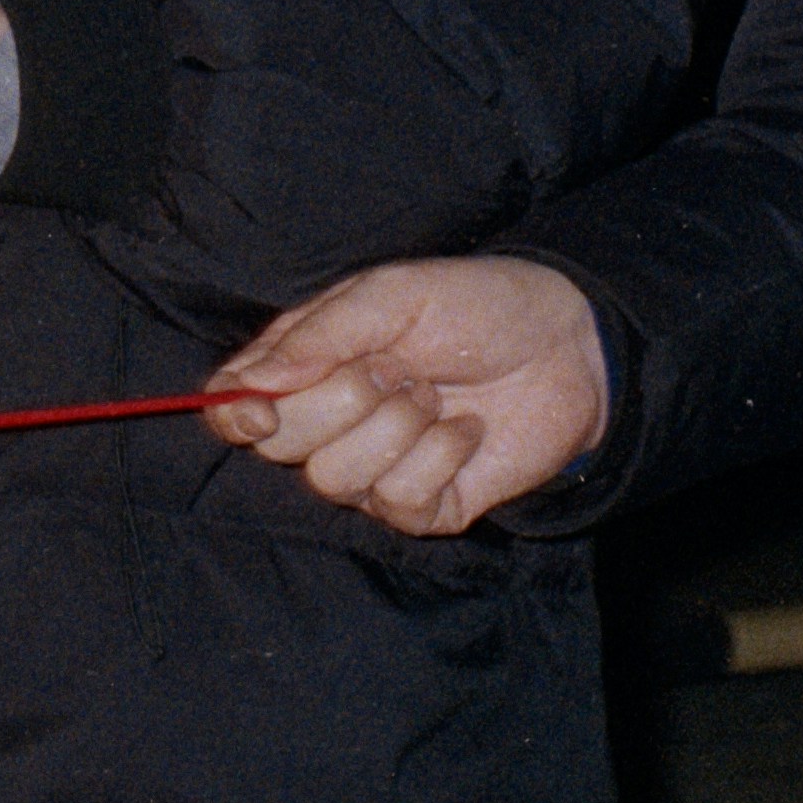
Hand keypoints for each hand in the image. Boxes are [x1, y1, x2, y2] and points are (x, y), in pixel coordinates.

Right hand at [210, 257, 606, 536]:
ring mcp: (375, 471)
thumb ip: (317, 335)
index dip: (236, 414)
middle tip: (395, 367)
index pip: (236, 406)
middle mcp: (330, 424)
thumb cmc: (474, 306)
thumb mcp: (393, 294)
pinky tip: (466, 430)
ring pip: (336, 480)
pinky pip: (399, 504)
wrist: (566, 346)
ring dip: (395, 429)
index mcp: (307, 365)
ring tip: (435, 395)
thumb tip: (248, 384)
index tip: (262, 409)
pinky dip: (440, 458)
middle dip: (339, 402)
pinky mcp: (422, 508)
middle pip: (281, 446)